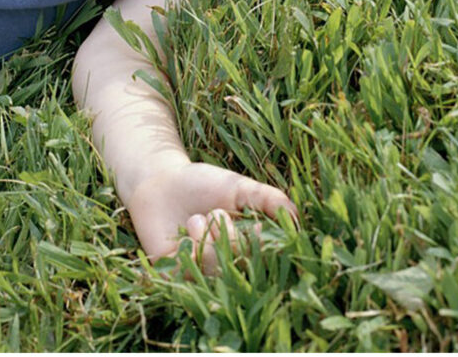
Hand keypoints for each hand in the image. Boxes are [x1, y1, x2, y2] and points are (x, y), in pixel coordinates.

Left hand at [124, 161, 297, 272]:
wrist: (162, 180)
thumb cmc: (203, 183)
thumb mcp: (239, 187)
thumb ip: (268, 199)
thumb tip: (296, 217)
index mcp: (245, 246)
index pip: (264, 259)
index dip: (262, 248)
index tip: (258, 228)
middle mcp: (225, 265)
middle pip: (239, 268)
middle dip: (229, 239)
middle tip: (216, 213)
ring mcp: (201, 273)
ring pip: (214, 270)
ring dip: (207, 239)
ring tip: (196, 219)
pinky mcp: (174, 276)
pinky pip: (188, 273)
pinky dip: (189, 248)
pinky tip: (184, 232)